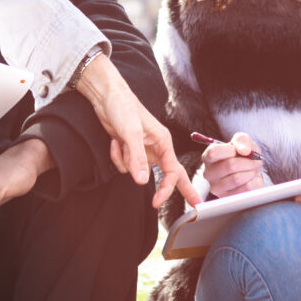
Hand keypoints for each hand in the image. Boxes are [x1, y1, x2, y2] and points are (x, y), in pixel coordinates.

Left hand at [76, 52, 195, 208]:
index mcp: (163, 141)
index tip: (156, 203)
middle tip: (195, 204)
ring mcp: (143, 149)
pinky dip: (117, 156)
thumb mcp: (131, 133)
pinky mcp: (131, 150)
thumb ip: (137, 158)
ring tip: (119, 141)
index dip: (166, 189)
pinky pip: (125, 165)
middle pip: (171, 173)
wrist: (106, 97)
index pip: (171, 172)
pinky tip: (114, 141)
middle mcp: (156, 146)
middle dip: (180, 189)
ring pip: (138, 171)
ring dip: (125, 161)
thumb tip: (142, 181)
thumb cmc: (123, 108)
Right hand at [201, 134, 270, 199]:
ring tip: (252, 170)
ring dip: (251, 172)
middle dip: (247, 161)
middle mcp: (208, 174)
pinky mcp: (228, 198)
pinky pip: (244, 189)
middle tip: (253, 161)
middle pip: (229, 165)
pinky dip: (253, 182)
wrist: (252, 172)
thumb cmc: (244, 156)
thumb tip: (244, 150)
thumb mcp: (243, 142)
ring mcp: (216, 188)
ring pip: (237, 179)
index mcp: (208, 157)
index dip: (231, 150)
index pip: (213, 152)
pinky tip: (250, 180)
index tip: (240, 150)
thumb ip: (241, 139)